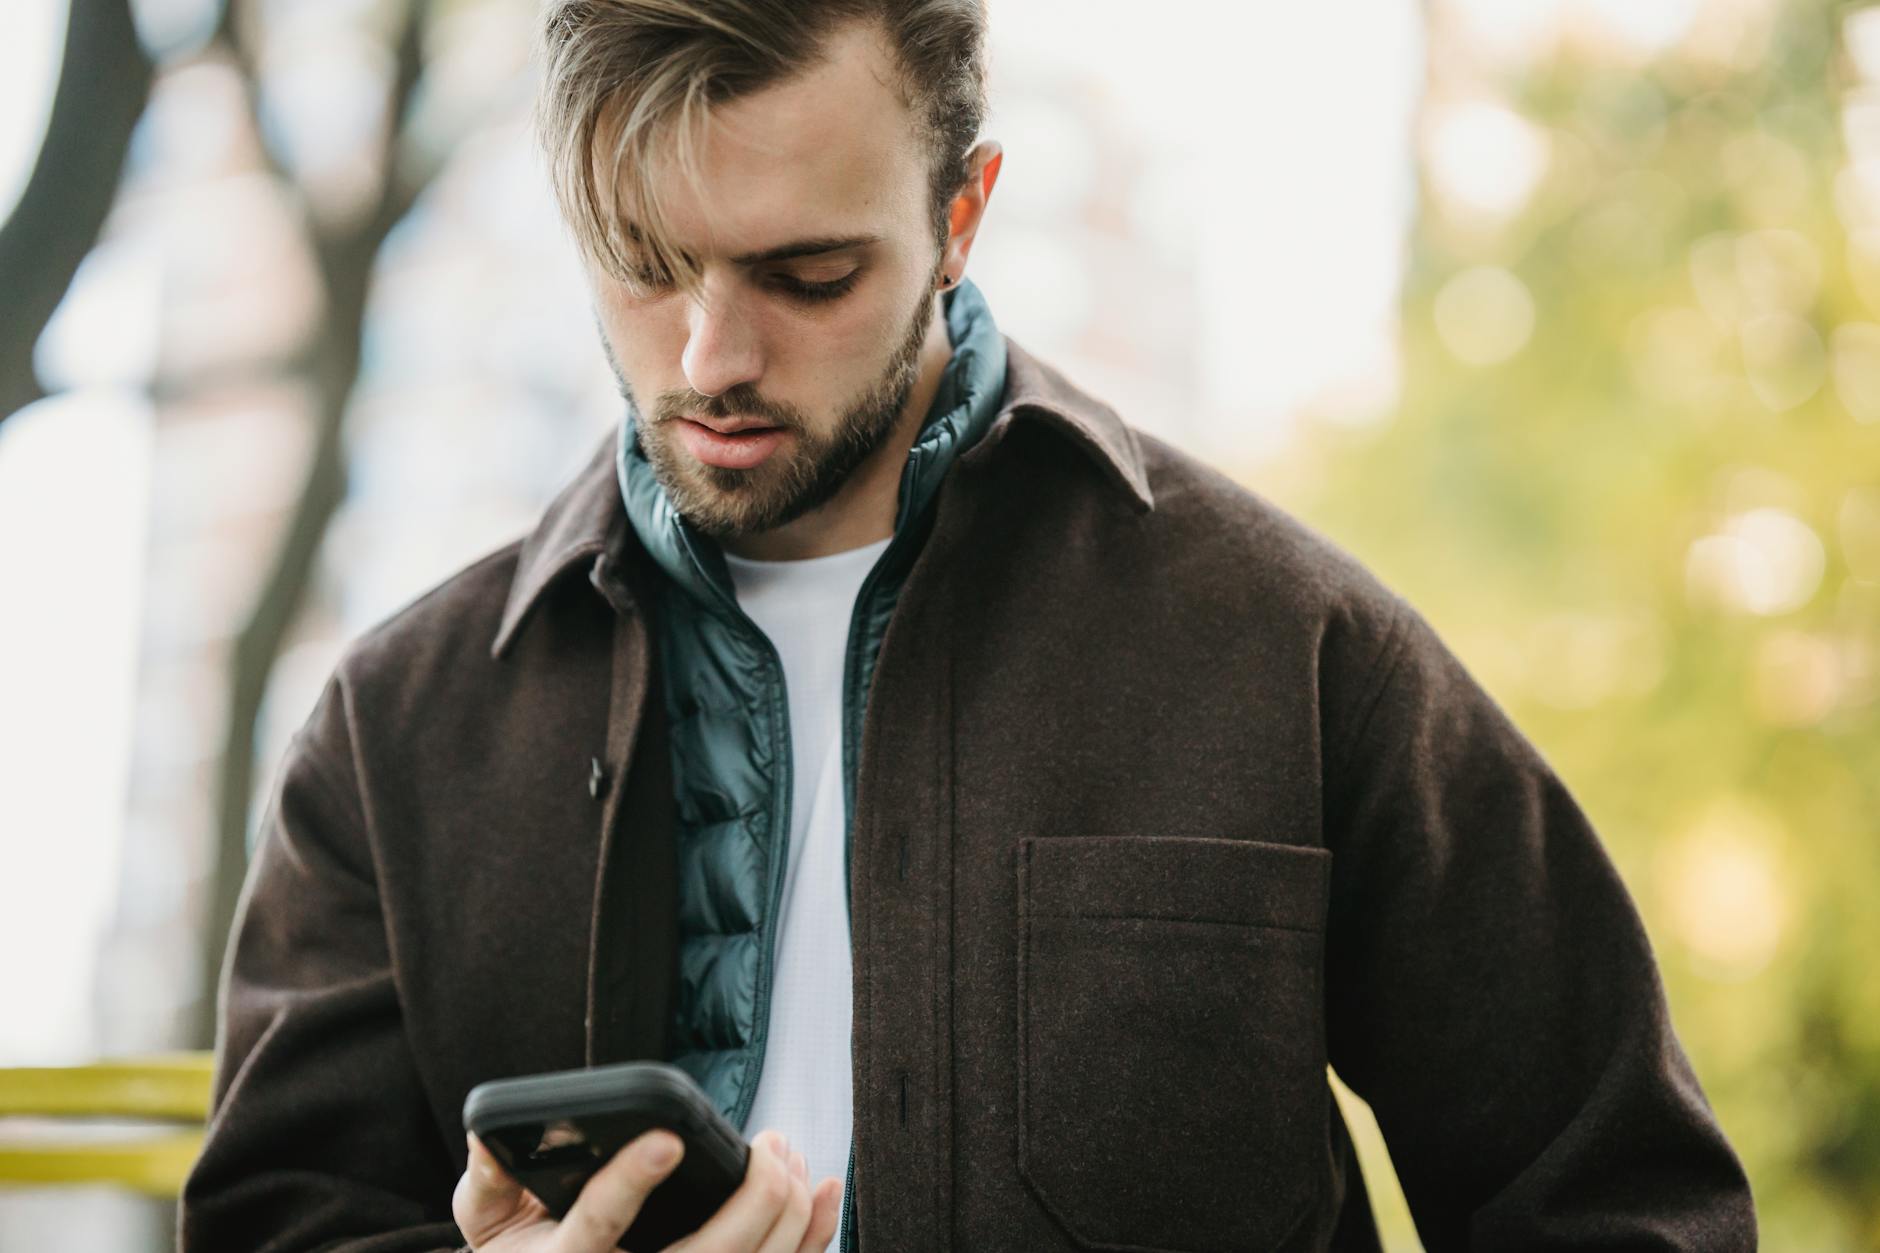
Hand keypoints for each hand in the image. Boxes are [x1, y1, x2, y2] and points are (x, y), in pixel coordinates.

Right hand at [454, 1125, 842, 1251]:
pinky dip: (808, 1240)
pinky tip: (824, 1193)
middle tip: (772, 1145)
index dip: (631, 1181)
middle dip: (753, 1199)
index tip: (667, 1139)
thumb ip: (490, 1179)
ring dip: (787, 1215)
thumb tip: (488, 1134)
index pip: (600, 1224)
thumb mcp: (488, 1219)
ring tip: (791, 1155)